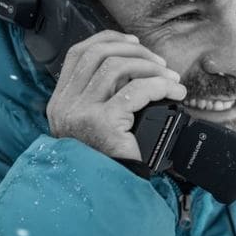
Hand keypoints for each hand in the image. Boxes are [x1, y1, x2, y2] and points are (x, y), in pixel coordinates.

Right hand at [46, 30, 186, 160]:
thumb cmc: (108, 160)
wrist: (106, 195)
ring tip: (171, 79)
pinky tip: (173, 93)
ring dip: (151, 67)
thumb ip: (102, 97)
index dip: (107, 39)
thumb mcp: (94, 124)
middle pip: (98, 54)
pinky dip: (159, 86)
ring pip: (116, 67)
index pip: (77, 53)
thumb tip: (138, 67)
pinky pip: (136, 90)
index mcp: (61, 102)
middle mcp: (65, 105)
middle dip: (135, 52)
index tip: (133, 42)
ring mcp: (81, 113)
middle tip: (160, 64)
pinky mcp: (102, 123)